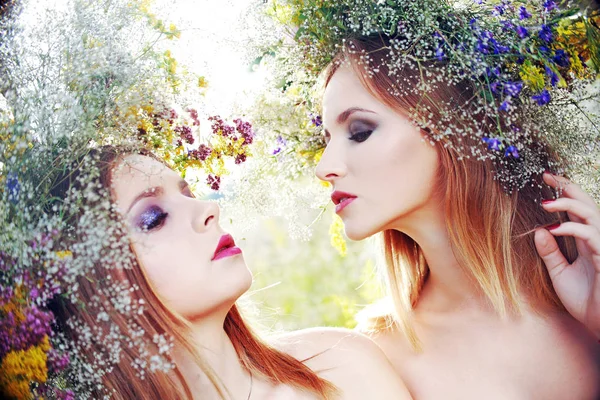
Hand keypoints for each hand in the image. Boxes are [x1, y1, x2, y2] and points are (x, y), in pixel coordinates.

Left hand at [534, 172, 599, 338]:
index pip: (576, 211)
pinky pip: (592, 236)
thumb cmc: (585, 303)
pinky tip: (555, 228)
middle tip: (547, 176)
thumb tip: (540, 230)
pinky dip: (573, 229)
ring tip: (546, 202)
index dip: (564, 193)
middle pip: (587, 205)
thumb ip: (551, 253)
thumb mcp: (560, 275)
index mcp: (587, 242)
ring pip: (592, 215)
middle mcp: (598, 241)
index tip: (546, 179)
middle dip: (568, 188)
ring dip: (569, 204)